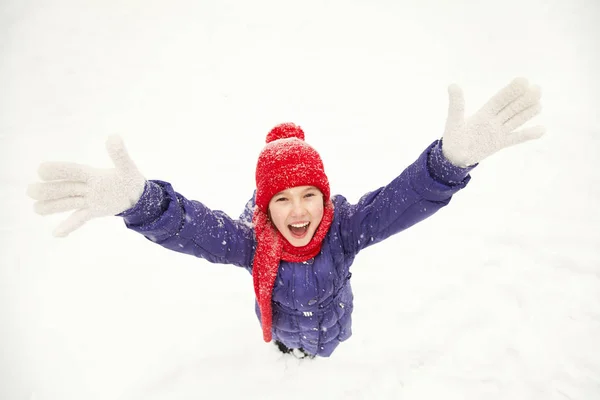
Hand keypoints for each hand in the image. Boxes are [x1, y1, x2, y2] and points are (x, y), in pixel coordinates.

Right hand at [27, 135, 145, 236]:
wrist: (136, 195)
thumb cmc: (129, 179)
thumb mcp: (127, 168)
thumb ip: (120, 155)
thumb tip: (114, 137)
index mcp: (93, 174)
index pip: (74, 171)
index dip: (60, 170)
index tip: (41, 169)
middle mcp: (87, 187)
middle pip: (65, 188)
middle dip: (49, 190)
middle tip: (30, 191)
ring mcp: (88, 200)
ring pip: (67, 203)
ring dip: (52, 206)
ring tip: (36, 209)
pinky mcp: (92, 211)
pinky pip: (78, 219)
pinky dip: (69, 226)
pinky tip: (56, 234)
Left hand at [441, 77, 544, 166]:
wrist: (454, 157)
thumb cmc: (453, 137)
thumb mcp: (454, 120)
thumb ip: (456, 105)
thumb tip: (452, 85)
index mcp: (483, 113)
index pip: (499, 100)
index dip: (510, 91)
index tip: (523, 80)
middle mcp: (493, 120)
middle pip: (511, 108)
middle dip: (523, 99)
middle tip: (538, 89)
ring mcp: (498, 132)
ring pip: (516, 120)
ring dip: (528, 112)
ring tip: (539, 104)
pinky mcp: (500, 143)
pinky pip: (517, 138)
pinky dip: (529, 134)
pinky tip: (542, 129)